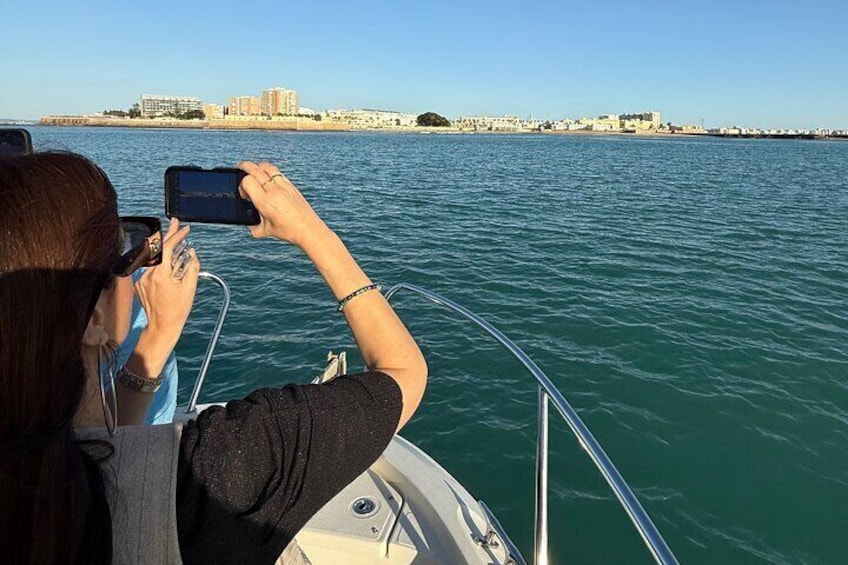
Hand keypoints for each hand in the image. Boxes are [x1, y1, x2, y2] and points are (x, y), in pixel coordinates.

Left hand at [134, 218, 199, 356]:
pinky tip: (170, 265)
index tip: (185, 229)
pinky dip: (161, 263)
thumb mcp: (190, 287)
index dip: (177, 236)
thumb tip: (191, 253)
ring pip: (154, 258)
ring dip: (166, 250)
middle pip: (158, 249)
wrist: (162, 325)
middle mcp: (148, 274)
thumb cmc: (177, 309)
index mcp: (160, 274)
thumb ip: (192, 267)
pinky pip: (151, 268)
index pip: (167, 248)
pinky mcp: (139, 283)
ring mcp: (141, 279)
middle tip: (175, 222)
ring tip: (178, 246)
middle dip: (168, 235)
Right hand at [237, 161, 329, 247]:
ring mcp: (284, 187)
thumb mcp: (266, 231)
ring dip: (259, 166)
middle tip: (240, 167)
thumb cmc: (288, 231)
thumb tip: (248, 224)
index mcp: (265, 202)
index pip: (248, 181)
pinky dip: (270, 171)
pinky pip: (279, 173)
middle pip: (256, 170)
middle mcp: (274, 191)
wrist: (309, 230)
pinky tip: (268, 176)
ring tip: (254, 169)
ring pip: (268, 167)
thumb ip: (254, 226)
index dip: (242, 186)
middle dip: (245, 166)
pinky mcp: (292, 187)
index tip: (244, 195)